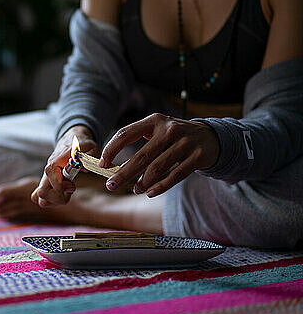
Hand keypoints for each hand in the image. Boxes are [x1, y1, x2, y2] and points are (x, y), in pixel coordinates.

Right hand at [31, 125, 98, 206]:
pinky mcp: (46, 184)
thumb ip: (89, 155)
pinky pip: (41, 198)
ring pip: (38, 198)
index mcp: (56, 160)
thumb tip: (83, 168)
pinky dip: (52, 201)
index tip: (73, 185)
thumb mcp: (89, 146)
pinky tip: (63, 194)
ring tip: (66, 193)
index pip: (51, 177)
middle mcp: (48, 170)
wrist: (71, 140)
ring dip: (54, 201)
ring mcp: (45, 178)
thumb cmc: (81, 145)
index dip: (62, 185)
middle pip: (41, 193)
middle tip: (70, 190)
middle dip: (58, 198)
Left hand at [100, 113, 218, 197]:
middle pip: (141, 156)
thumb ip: (138, 140)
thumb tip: (112, 164)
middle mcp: (169, 129)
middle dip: (123, 173)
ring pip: (157, 167)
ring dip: (142, 182)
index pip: (126, 133)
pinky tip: (149, 192)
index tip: (102, 164)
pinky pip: (175, 175)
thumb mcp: (157, 131)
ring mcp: (185, 143)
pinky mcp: (197, 157)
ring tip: (134, 189)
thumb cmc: (174, 137)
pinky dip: (160, 186)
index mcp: (154, 121)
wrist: (210, 137)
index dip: (111, 149)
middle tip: (111, 184)